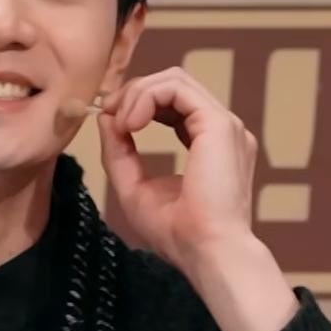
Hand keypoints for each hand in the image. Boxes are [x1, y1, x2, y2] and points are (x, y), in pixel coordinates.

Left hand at [97, 67, 258, 270]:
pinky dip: (146, 97)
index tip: (108, 120)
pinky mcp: (218, 124)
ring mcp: (224, 124)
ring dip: (136, 95)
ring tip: (121, 124)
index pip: (172, 104)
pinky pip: (176, 88)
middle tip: (107, 115)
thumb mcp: (133, 186)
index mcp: (209, 144)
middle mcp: (222, 130)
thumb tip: (105, 116)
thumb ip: (119, 151)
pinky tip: (131, 124)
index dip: (136, 103)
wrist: (206, 251)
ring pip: (174, 80)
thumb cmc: (177, 232)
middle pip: (172, 84)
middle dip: (132, 94)